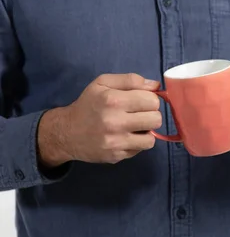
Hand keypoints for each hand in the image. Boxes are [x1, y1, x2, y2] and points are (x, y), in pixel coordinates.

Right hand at [38, 73, 162, 167]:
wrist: (66, 132)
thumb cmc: (88, 104)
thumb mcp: (104, 83)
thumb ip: (131, 80)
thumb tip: (156, 86)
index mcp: (113, 100)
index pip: (152, 100)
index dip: (150, 99)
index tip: (142, 101)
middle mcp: (114, 122)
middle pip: (156, 119)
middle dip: (151, 115)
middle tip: (139, 114)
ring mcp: (115, 142)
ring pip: (151, 139)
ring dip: (146, 132)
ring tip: (135, 126)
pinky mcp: (116, 156)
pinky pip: (140, 149)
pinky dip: (138, 143)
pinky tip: (127, 137)